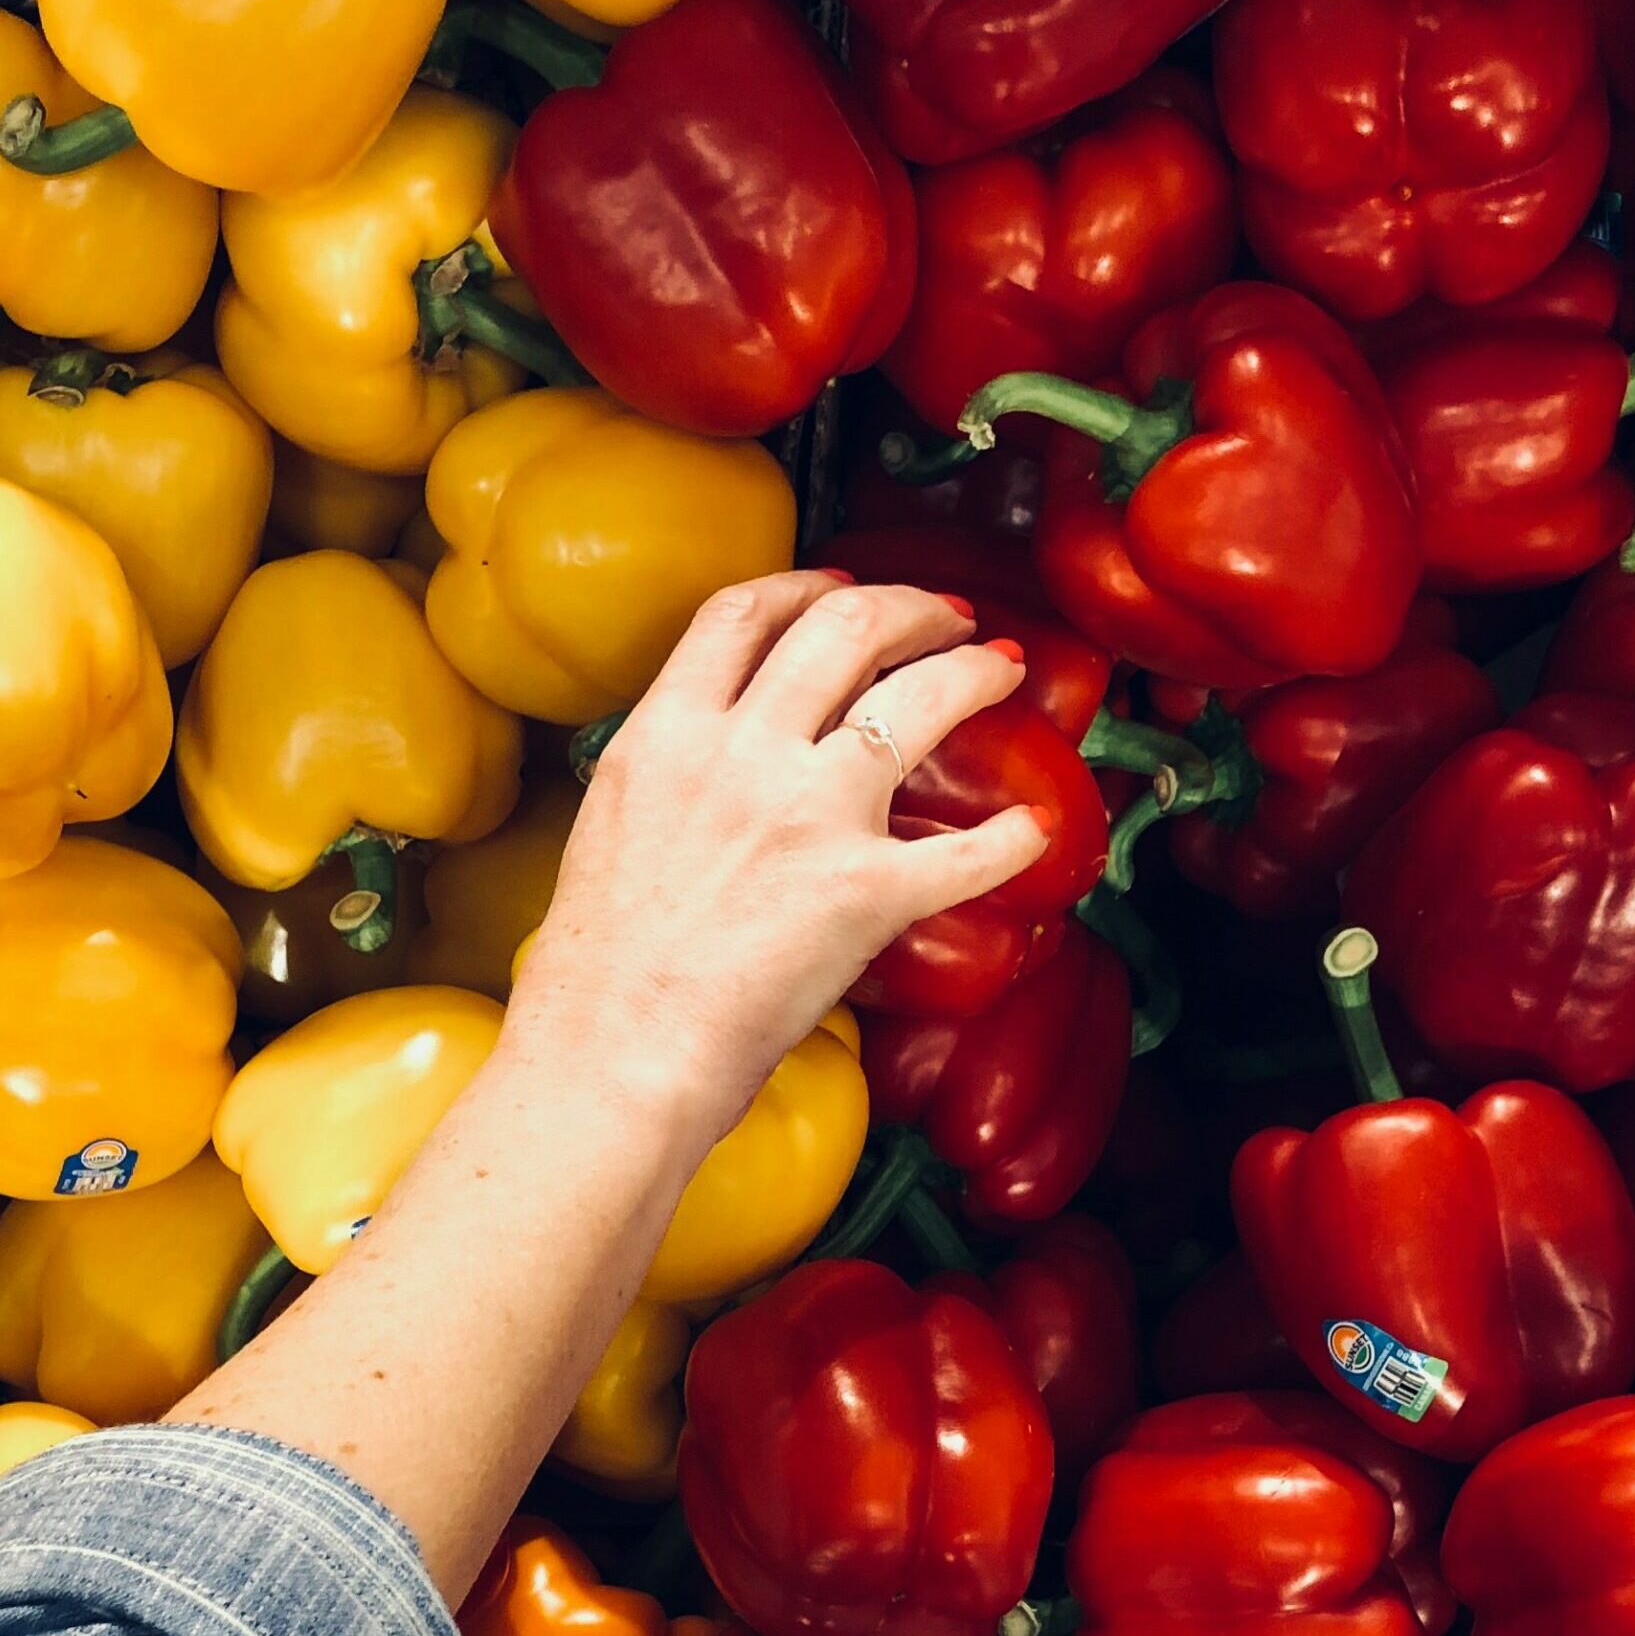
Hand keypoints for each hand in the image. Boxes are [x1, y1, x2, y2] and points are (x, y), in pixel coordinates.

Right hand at [509, 568, 1048, 1143]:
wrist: (613, 1050)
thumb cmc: (599, 969)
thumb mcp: (612, 825)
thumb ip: (668, 773)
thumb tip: (707, 764)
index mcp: (667, 734)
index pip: (742, 614)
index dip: (807, 585)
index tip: (844, 585)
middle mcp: (742, 753)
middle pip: (845, 627)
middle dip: (912, 608)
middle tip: (948, 617)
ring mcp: (809, 814)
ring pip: (918, 697)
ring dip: (974, 671)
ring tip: (1002, 668)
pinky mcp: (865, 890)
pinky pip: (967, 852)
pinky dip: (1012, 840)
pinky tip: (1035, 829)